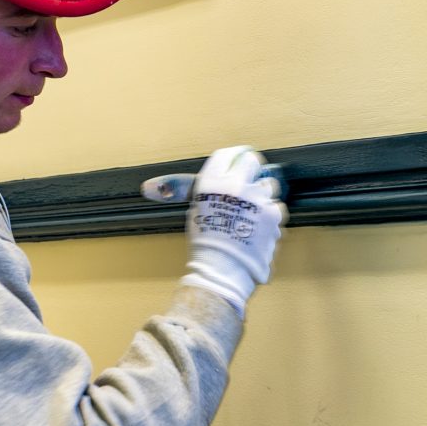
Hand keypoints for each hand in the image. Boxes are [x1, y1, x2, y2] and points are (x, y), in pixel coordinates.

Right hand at [180, 146, 287, 315]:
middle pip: (253, 161)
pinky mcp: (273, 212)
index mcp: (211, 181)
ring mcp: (257, 197)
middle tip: (248, 184)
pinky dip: (271, 216)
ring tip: (252, 213)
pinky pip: (277, 206)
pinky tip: (260, 226)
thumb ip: (187, 191)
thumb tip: (149, 187)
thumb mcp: (194, 210)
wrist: (221, 271)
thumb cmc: (205, 243)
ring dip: (263, 195)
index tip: (239, 159)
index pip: (228, 154)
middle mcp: (234, 184)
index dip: (235, 156)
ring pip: (269, 185)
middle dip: (253, 171)